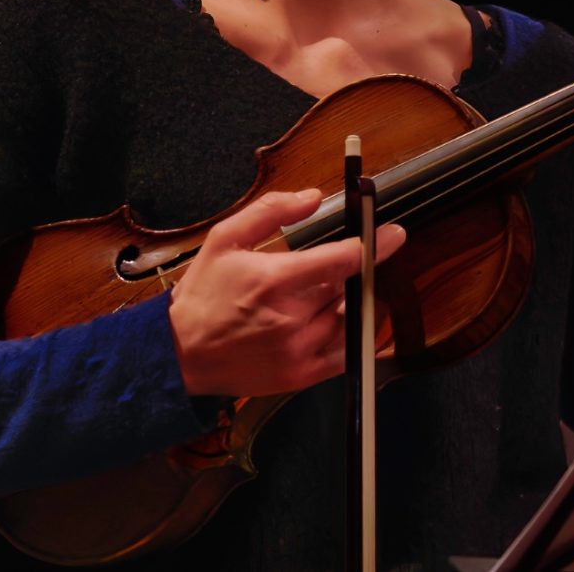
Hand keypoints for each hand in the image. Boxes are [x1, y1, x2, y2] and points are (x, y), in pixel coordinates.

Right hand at [168, 189, 405, 397]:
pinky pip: (347, 356)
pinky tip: (349, 324)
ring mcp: (299, 351)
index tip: (393, 234)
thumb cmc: (203, 294)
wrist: (180, 354)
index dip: (374, 245)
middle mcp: (291, 318)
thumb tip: (313, 197)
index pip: (342, 260)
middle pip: (348, 288)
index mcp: (275, 280)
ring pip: (349, 319)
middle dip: (346, 274)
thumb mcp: (225, 239)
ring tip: (319, 296)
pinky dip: (356, 338)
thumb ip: (271, 211)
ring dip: (347, 303)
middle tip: (331, 268)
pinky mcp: (301, 376)